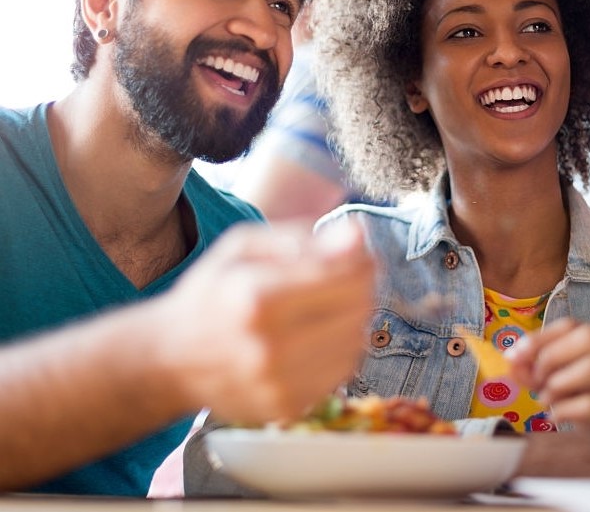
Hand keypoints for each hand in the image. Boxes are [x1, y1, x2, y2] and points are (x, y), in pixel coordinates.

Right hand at [157, 219, 375, 424]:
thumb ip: (302, 237)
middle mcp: (269, 346)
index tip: (360, 254)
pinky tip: (320, 334)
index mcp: (256, 297)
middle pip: (356, 309)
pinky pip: (342, 371)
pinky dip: (342, 347)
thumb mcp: (243, 246)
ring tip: (330, 305)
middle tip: (348, 277)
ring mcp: (279, 384)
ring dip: (355, 317)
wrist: (172, 359)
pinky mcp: (288, 408)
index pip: (343, 276)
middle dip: (362, 286)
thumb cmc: (210, 293)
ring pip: (356, 341)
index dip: (362, 260)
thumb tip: (357, 234)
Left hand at [508, 318, 589, 478]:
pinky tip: (555, 418)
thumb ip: (539, 369)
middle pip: (586, 338)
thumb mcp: (568, 383)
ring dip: (556, 384)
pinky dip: (563, 410)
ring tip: (545, 400)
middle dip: (549, 356)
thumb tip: (510, 360)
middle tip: (536, 380)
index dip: (538, 338)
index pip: (572, 325)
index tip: (513, 356)